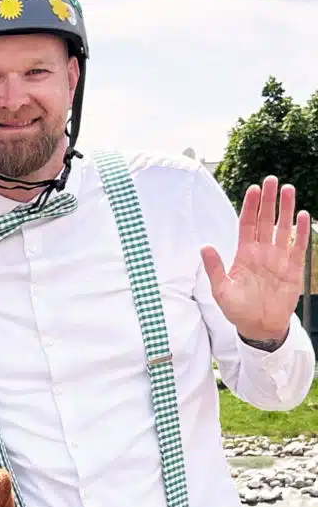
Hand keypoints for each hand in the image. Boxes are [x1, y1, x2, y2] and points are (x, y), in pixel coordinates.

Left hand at [201, 177, 310, 342]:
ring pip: (282, 228)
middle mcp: (262, 252)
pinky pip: (298, 247)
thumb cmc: (237, 309)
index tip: (252, 189)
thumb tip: (204, 246)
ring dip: (285, 209)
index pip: (246, 224)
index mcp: (244, 253)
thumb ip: (214, 267)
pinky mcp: (293, 269)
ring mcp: (278, 259)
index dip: (250, 206)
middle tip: (271, 180)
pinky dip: (300, 232)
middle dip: (268, 200)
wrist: (258, 326)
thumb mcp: (221, 289)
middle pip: (265, 220)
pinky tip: (302, 215)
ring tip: (288, 189)